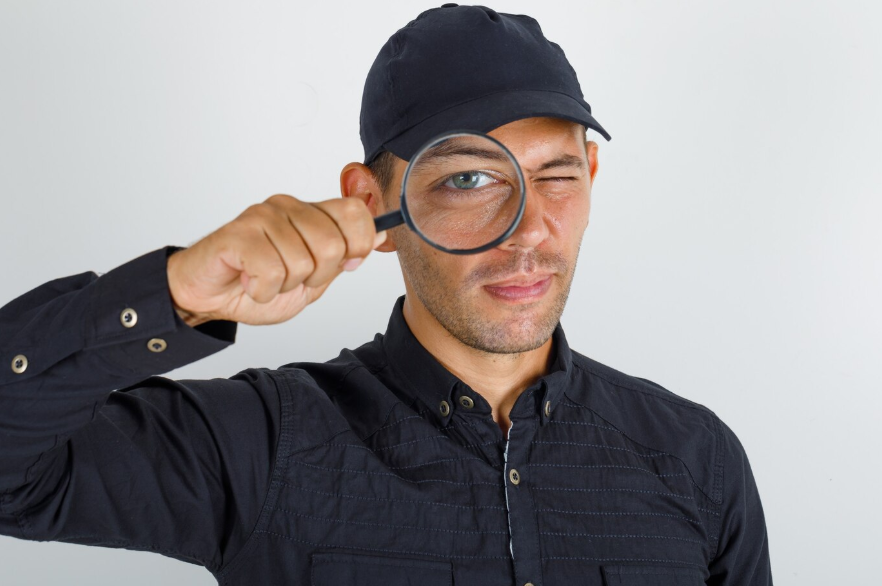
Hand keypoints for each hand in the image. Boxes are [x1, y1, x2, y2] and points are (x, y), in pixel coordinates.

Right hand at [166, 194, 384, 325]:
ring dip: (284, 286)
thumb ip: (345, 256)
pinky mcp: (237, 233)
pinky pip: (271, 271)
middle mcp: (287, 206)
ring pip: (301, 263)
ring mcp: (262, 216)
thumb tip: (381, 234)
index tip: (343, 265)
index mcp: (311, 213)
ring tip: (264, 279)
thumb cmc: (257, 283)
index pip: (356, 212)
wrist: (209, 296)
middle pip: (334, 245)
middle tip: (290, 279)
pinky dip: (262, 290)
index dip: (359, 245)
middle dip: (316, 277)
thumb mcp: (313, 277)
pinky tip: (248, 281)